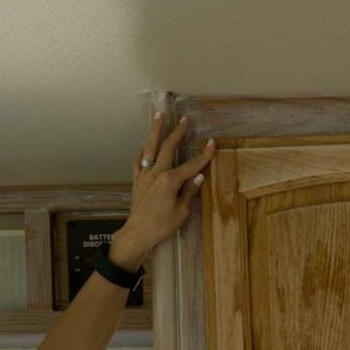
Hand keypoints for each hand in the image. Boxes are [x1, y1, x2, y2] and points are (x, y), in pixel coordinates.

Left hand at [109, 114, 215, 270]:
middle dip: (178, 132)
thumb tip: (199, 176)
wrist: (138, 233)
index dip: (203, 155)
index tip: (212, 143)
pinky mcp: (137, 180)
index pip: (191, 165)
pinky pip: (139, 159)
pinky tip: (145, 144)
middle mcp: (156, 173)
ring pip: (150, 147)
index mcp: (170, 181)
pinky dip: (143, 149)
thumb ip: (189, 191)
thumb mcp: (181, 212)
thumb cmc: (162, 226)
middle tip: (185, 119)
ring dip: (156, 130)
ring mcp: (145, 174)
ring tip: (160, 116)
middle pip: (169, 147)